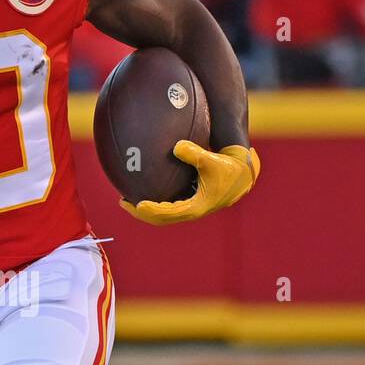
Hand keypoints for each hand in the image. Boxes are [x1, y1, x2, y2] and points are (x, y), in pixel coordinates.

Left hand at [121, 141, 259, 225]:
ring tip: (126, 198)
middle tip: (122, 201)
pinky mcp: (190, 201)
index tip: (136, 204)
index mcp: (196, 207)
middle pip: (160, 218)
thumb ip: (195, 153)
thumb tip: (176, 146)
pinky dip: (155, 200)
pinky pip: (168, 205)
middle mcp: (191, 211)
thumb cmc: (228, 167)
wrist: (242, 174)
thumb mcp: (212, 159)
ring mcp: (189, 208)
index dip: (151, 210)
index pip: (168, 213)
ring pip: (163, 214)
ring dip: (145, 209)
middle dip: (141, 212)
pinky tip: (143, 187)